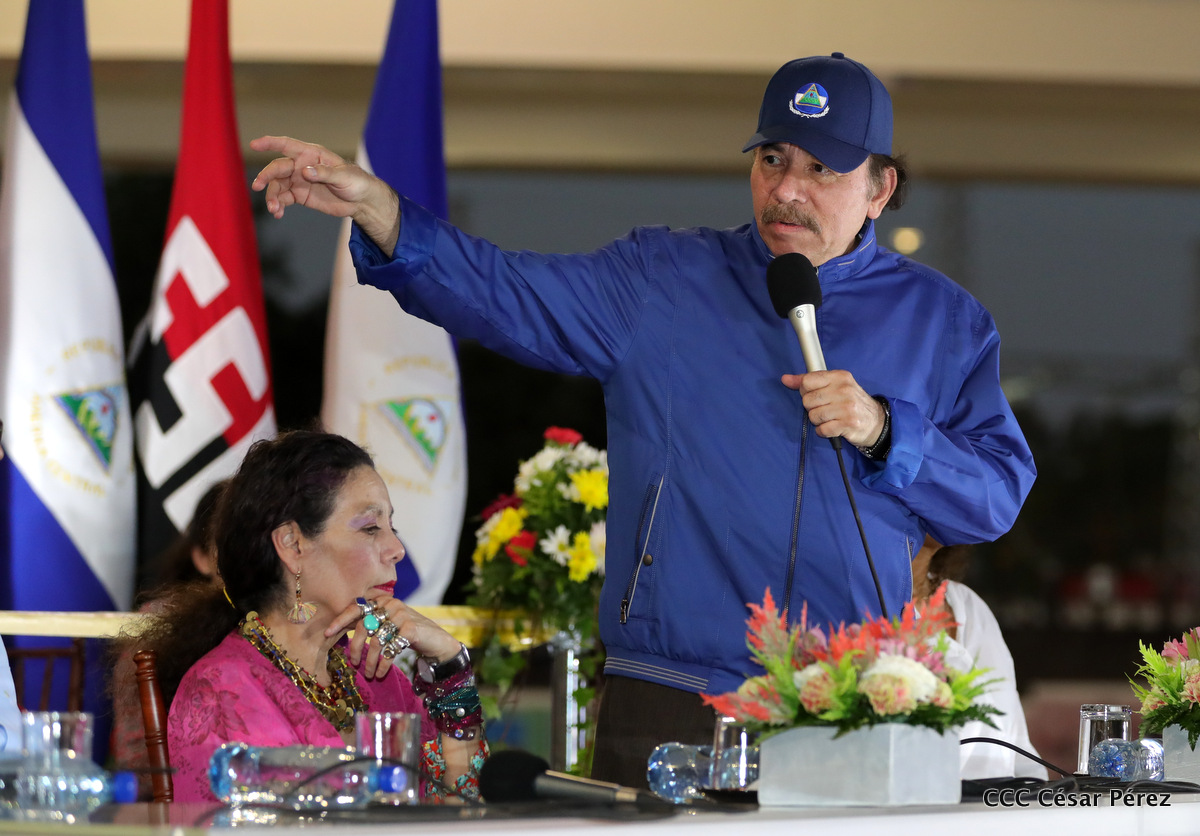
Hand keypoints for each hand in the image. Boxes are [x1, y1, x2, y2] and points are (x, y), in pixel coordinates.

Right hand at [249, 135, 400, 254]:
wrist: (361, 201)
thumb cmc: (356, 181)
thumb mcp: (343, 176)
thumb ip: (324, 173)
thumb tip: (304, 171)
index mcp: (311, 154)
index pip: (286, 145)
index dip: (270, 143)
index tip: (254, 145)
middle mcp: (301, 165)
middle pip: (277, 168)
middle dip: (266, 176)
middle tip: (257, 186)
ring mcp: (299, 181)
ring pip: (278, 186)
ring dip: (272, 196)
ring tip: (274, 209)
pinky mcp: (300, 196)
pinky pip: (283, 199)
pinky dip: (278, 206)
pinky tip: (278, 213)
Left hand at [324, 593, 460, 679]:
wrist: (436, 640)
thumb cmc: (407, 633)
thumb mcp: (387, 624)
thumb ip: (368, 622)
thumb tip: (338, 631)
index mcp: (382, 601)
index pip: (356, 607)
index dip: (340, 620)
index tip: (327, 634)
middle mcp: (391, 604)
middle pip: (363, 626)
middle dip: (356, 648)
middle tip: (354, 663)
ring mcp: (402, 615)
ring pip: (376, 640)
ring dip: (370, 661)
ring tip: (368, 673)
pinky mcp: (411, 629)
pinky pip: (390, 649)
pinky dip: (383, 664)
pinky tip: (380, 673)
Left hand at [781, 369, 884, 447]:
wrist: (876, 422)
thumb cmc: (851, 402)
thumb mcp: (834, 386)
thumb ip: (809, 381)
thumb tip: (785, 379)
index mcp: (840, 376)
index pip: (807, 381)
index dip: (805, 391)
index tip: (815, 395)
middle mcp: (844, 390)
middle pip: (808, 400)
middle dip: (812, 408)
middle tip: (825, 408)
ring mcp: (847, 407)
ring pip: (813, 415)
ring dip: (818, 420)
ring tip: (830, 418)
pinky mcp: (848, 424)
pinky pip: (822, 430)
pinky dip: (823, 431)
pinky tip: (833, 427)